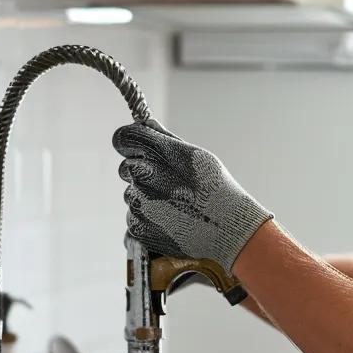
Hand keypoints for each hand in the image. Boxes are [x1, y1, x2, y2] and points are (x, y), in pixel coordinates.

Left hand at [112, 119, 272, 273]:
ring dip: (147, 199)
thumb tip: (146, 123)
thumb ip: (167, 139)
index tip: (138, 151)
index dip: (130, 144)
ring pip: (131, 195)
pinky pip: (134, 218)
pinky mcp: (139, 227)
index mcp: (160, 153)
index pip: (123, 138)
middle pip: (126, 168)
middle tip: (170, 186)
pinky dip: (148, 220)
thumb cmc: (217, 189)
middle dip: (142, 174)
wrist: (229, 228)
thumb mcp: (198, 156)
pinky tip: (171, 221)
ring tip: (176, 207)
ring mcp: (140, 203)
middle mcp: (146, 175)